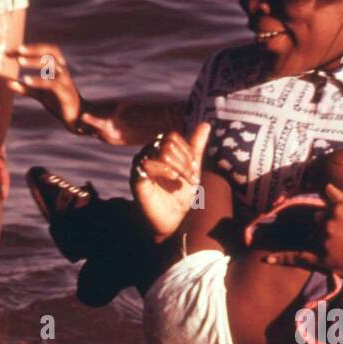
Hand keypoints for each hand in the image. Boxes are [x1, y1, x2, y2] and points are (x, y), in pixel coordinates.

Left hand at [0, 42, 82, 127]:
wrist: (77, 118)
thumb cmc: (60, 103)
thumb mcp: (41, 94)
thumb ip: (26, 88)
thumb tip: (8, 83)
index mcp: (58, 69)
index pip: (46, 52)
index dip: (31, 48)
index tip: (14, 50)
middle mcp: (63, 72)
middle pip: (50, 53)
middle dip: (34, 50)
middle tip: (18, 50)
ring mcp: (65, 81)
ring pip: (52, 65)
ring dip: (35, 61)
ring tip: (20, 61)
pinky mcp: (66, 93)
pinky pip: (52, 83)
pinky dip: (38, 80)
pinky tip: (26, 80)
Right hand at [131, 122, 209, 239]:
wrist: (175, 219)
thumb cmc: (181, 194)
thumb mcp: (192, 168)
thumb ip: (196, 146)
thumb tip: (206, 123)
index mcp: (159, 149)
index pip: (173, 137)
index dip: (187, 151)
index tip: (194, 169)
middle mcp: (148, 154)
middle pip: (168, 143)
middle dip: (185, 161)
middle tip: (191, 177)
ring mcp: (141, 165)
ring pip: (162, 152)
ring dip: (179, 167)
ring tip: (183, 181)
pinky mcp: (137, 178)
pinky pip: (149, 165)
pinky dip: (166, 171)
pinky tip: (174, 180)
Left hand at [264, 183, 342, 282]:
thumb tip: (327, 187)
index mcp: (339, 207)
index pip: (326, 202)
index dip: (335, 210)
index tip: (339, 216)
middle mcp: (329, 222)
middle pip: (319, 219)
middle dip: (330, 226)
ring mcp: (324, 242)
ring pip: (314, 235)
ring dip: (323, 239)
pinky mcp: (322, 260)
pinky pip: (297, 257)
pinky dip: (280, 259)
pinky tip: (266, 260)